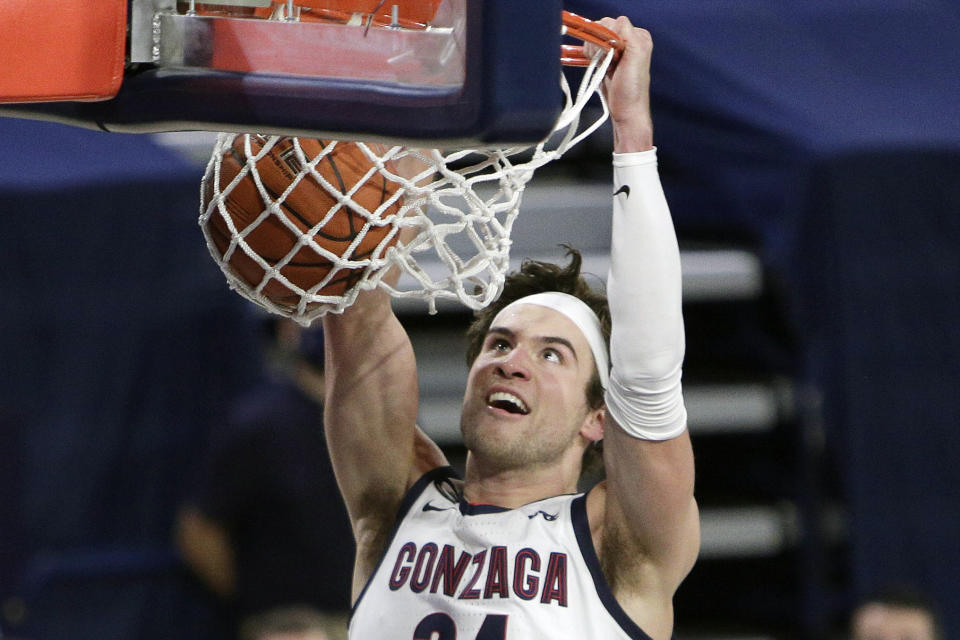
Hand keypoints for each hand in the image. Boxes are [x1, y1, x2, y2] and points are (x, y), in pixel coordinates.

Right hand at [593, 16, 654, 152]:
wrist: (625, 111)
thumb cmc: (632, 89)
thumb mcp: (636, 57)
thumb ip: (629, 35)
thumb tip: (618, 22)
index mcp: (639, 37)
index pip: (615, 23)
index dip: (608, 36)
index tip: (612, 53)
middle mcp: (629, 40)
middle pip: (602, 27)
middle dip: (599, 44)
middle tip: (606, 61)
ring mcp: (616, 50)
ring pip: (595, 37)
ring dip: (594, 51)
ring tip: (603, 65)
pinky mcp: (606, 59)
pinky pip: (592, 47)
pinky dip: (590, 55)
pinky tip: (599, 67)